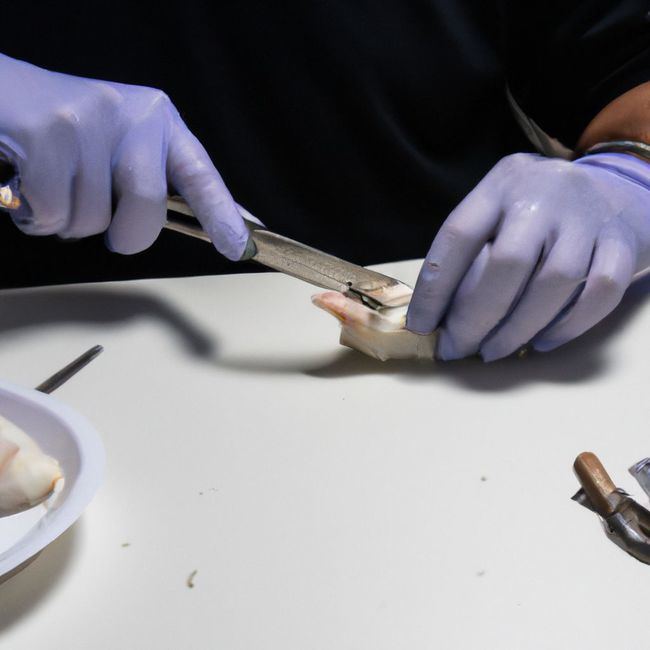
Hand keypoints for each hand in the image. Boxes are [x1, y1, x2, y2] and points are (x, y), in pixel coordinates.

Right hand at [0, 54, 247, 258]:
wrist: (0, 95)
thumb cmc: (66, 133)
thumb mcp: (121, 148)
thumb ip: (152, 182)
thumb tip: (201, 225)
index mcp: (160, 121)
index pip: (201, 175)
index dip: (222, 216)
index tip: (240, 248)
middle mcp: (133, 115)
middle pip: (147, 206)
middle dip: (126, 236)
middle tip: (108, 230)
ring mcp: (90, 120)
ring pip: (95, 219)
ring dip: (70, 223)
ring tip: (54, 186)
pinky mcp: (48, 132)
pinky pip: (54, 214)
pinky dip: (37, 218)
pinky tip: (27, 186)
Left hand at [406, 152, 649, 359]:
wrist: (617, 188)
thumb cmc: (538, 211)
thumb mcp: (500, 208)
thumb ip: (472, 249)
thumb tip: (437, 316)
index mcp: (502, 184)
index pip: (457, 236)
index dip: (434, 288)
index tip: (421, 325)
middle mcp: (545, 194)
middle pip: (507, 263)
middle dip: (475, 318)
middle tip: (458, 349)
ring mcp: (588, 217)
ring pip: (554, 283)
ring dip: (518, 329)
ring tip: (494, 351)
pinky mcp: (623, 243)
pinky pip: (600, 293)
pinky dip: (568, 326)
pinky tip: (542, 342)